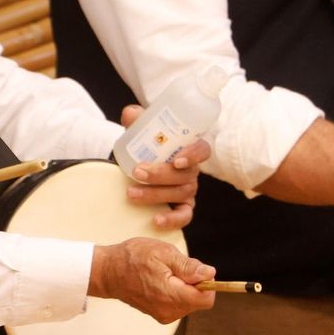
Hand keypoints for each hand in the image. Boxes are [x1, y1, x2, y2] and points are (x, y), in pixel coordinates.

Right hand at [88, 237, 216, 321]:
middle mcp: (169, 311)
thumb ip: (188, 266)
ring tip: (165, 272)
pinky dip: (177, 291)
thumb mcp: (163, 253)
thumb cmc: (134, 258)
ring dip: (185, 286)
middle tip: (175, 266)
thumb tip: (210, 274)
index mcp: (171, 296)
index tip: (195, 268)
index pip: (206, 298)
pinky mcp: (160, 315)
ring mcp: (164, 315)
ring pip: (191, 302)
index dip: (207, 282)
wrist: (109, 272)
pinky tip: (162, 280)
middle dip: (195, 282)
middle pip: (199, 300)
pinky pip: (180, 304)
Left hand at [119, 103, 206, 228]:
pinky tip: (155, 220)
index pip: (202, 150)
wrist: (140, 163)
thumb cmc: (147, 144)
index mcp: (189, 148)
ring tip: (132, 193)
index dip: (194, 155)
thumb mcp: (142, 129)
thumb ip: (136, 118)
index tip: (177, 160)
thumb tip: (130, 114)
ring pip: (181, 193)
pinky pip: (184, 216)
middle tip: (138, 172)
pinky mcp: (183, 207)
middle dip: (161, 175)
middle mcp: (193, 170)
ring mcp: (189, 189)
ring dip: (155, 194)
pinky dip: (172, 219)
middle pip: (186, 175)